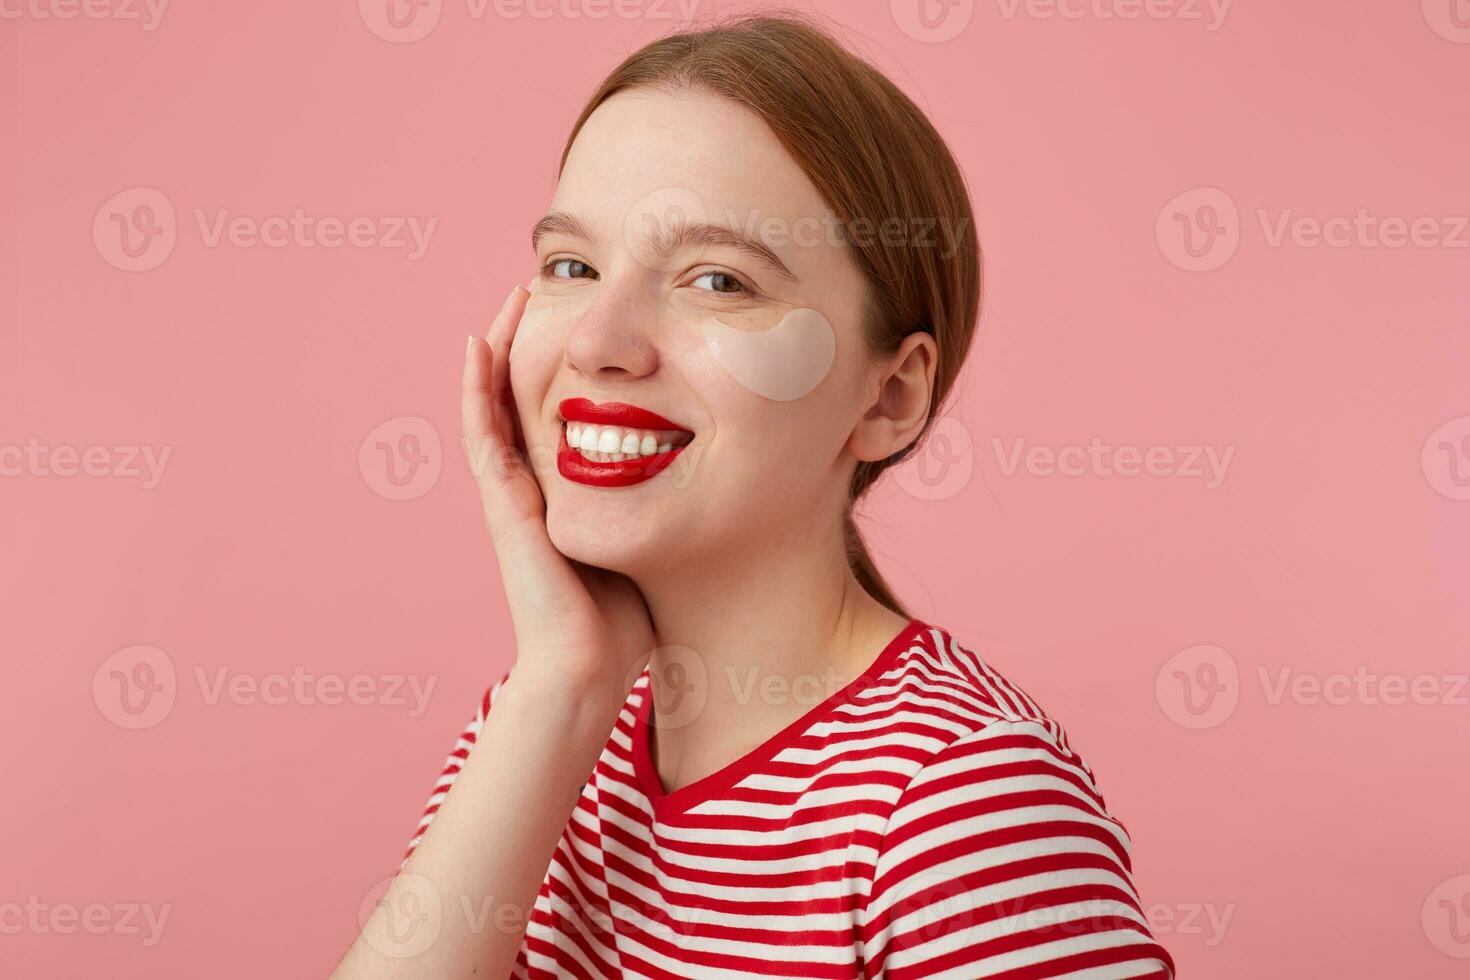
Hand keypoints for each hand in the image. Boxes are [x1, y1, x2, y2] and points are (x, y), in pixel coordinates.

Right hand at [460, 284, 654, 693]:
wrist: (590, 669)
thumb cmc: (626, 619)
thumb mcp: (655, 541)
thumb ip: (669, 506)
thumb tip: (725, 471)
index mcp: (566, 491)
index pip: (560, 410)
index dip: (571, 362)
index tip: (595, 320)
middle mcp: (533, 484)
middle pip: (525, 395)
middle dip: (538, 341)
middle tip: (549, 288)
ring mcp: (512, 491)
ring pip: (495, 401)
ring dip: (502, 346)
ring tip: (516, 294)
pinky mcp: (503, 502)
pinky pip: (483, 430)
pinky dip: (477, 385)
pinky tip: (480, 341)